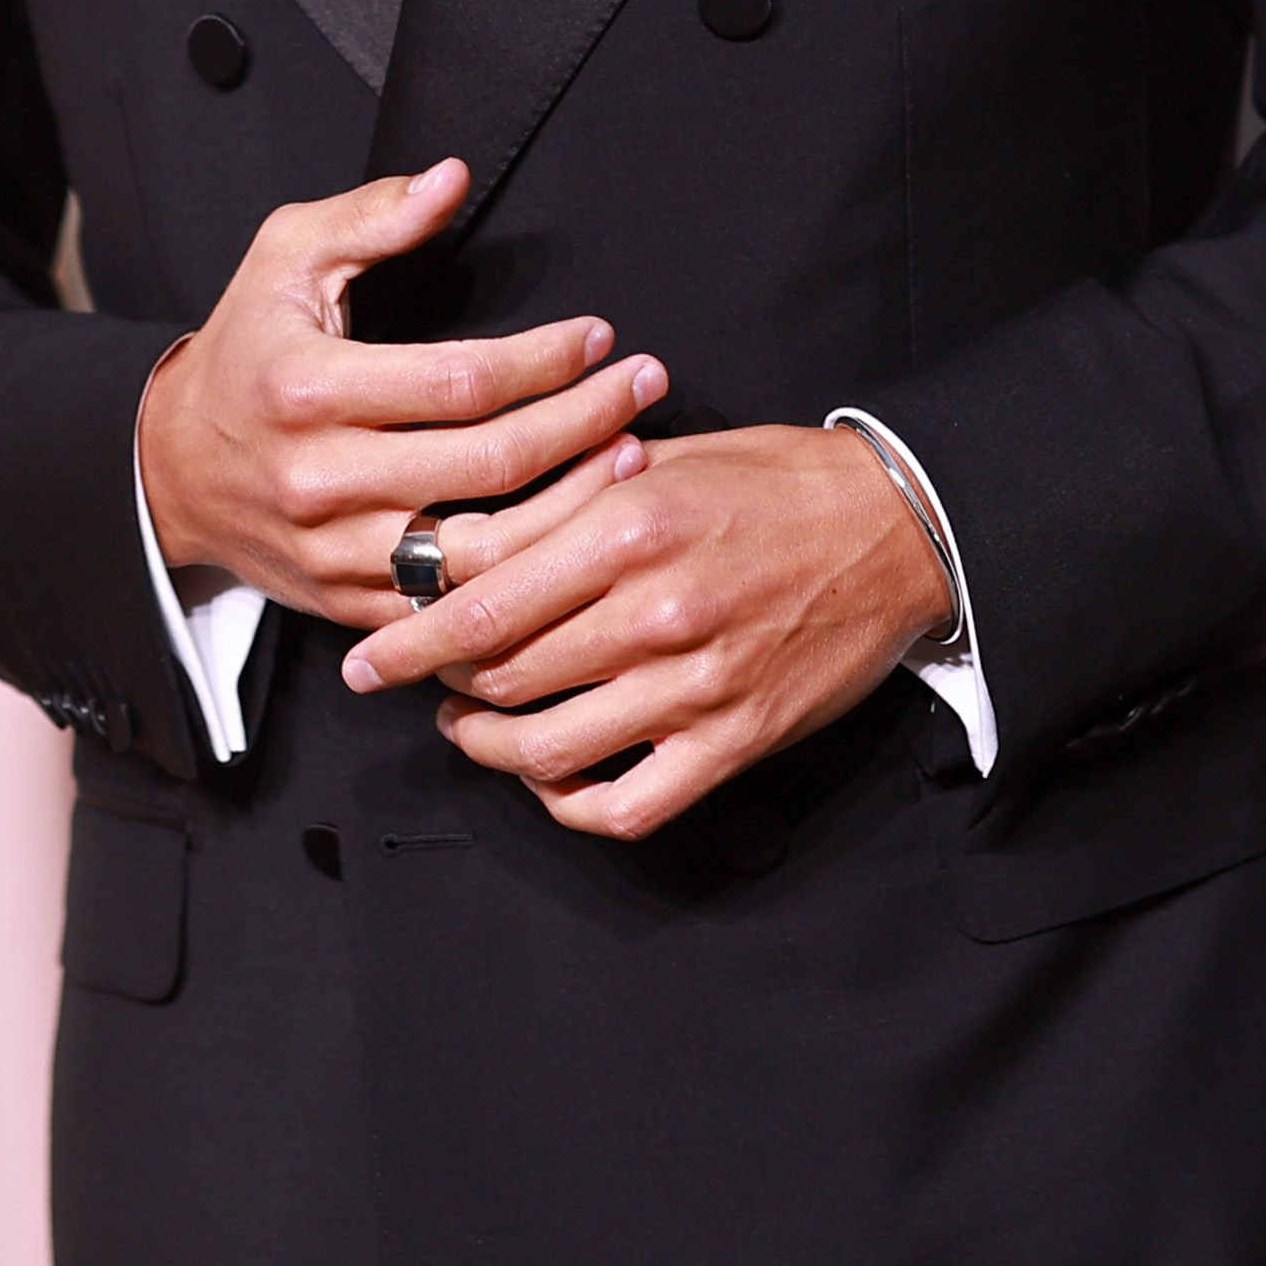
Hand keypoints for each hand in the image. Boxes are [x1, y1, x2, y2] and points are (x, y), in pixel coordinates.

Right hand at [136, 161, 670, 626]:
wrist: (170, 472)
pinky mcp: (351, 603)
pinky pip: (456, 609)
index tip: (598, 336)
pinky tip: (576, 539)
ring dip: (574, 507)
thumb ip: (371, 217)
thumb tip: (452, 180)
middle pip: (490, 463)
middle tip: (644, 387)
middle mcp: (322, 477)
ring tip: (631, 457)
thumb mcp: (284, 258)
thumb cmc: (245, 352)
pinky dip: (525, 580)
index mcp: (309, 388)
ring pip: (486, 550)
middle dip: (585, 421)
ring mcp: (338, 551)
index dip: (546, 360)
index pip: (462, 380)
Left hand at [338, 424, 954, 839]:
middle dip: (443, 684)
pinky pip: (628, 804)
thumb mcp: (657, 461)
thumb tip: (458, 543)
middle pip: (500, 674)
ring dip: (491, 747)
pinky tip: (554, 778)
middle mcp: (654, 609)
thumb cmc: (770, 482)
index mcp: (626, 525)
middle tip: (425, 680)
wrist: (896, 528)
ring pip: (548, 749)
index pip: (479, 597)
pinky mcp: (734, 740)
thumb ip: (559, 502)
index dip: (408, 637)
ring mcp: (695, 684)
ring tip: (474, 727)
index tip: (369, 658)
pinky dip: (572, 802)